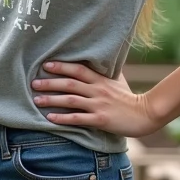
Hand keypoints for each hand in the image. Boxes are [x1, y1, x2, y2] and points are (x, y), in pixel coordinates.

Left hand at [30, 60, 160, 137]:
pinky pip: (78, 118)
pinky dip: (63, 118)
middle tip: (34, 83)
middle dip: (50, 83)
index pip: (78, 69)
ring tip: (36, 100)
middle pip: (70, 84)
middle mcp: (98, 90)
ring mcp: (99, 105)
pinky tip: (50, 118)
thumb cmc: (130, 98)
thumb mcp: (119, 81)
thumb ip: (106, 72)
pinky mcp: (101, 119)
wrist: (146, 114)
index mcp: (101, 80)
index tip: (46, 65)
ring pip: (71, 100)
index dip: (61, 66)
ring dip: (52, 100)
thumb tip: (100, 59)